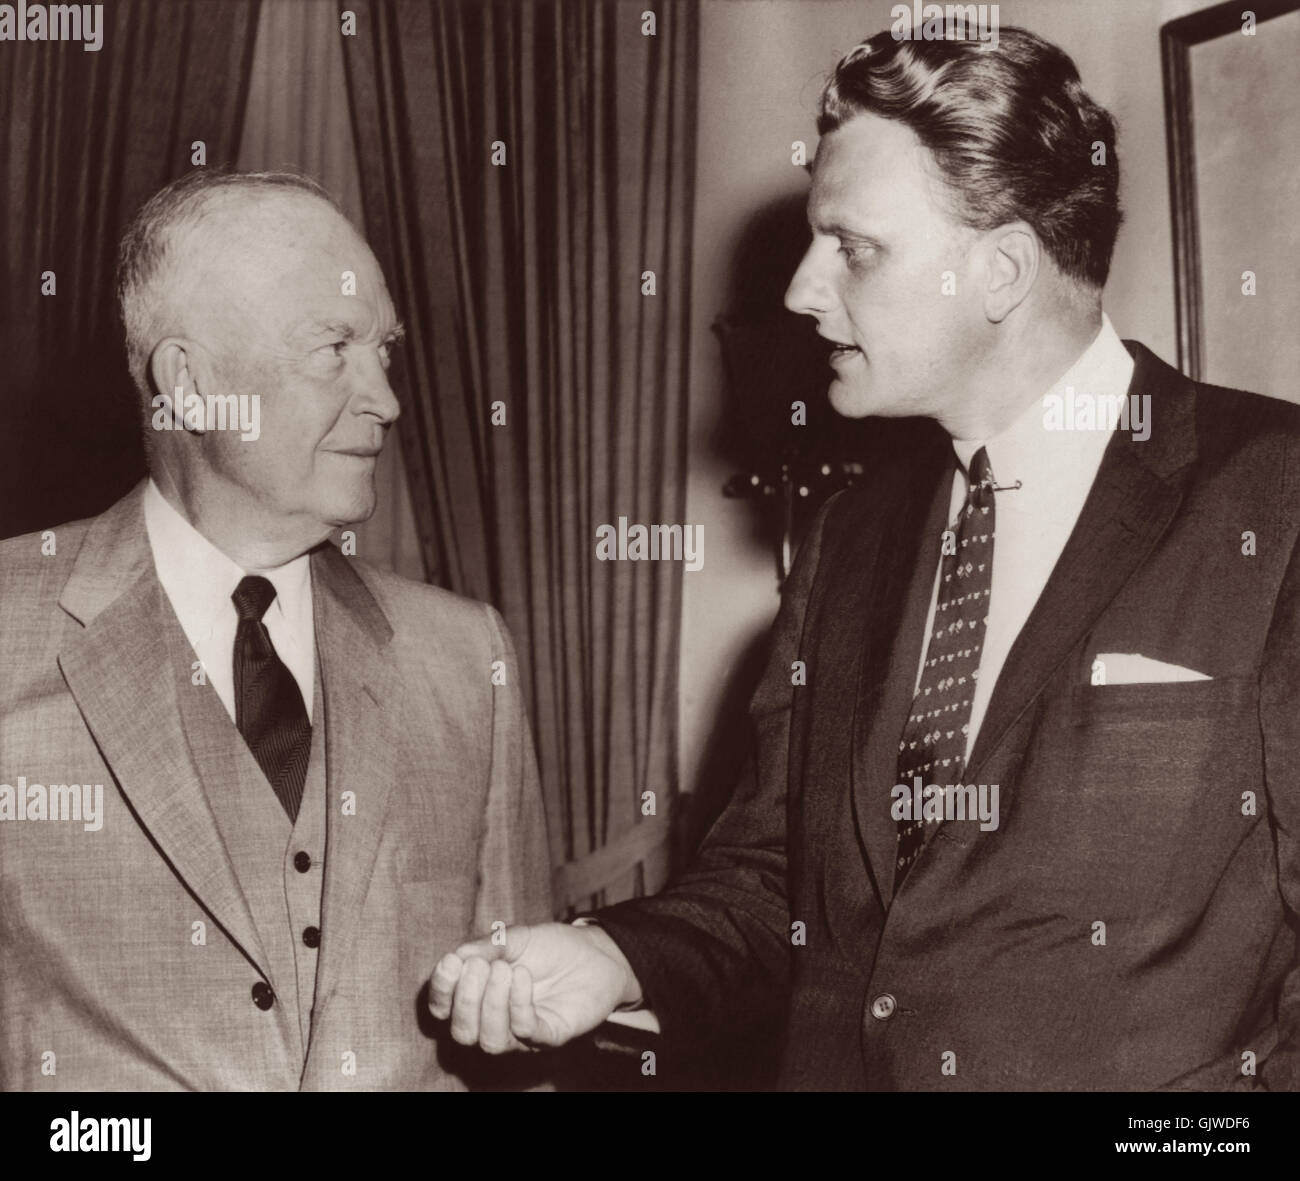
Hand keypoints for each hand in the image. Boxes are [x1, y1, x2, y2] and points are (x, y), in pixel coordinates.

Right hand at [427, 921, 641, 1053]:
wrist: (595, 952)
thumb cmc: (550, 947)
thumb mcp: (516, 937)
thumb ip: (487, 946)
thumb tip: (456, 956)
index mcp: (479, 997)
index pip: (445, 1009)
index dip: (441, 991)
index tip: (449, 962)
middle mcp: (496, 1021)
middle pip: (463, 1033)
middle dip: (466, 999)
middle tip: (480, 966)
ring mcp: (522, 1033)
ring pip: (490, 1042)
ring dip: (491, 1005)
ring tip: (504, 970)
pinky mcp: (550, 1035)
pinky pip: (526, 1032)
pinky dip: (519, 1005)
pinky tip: (523, 976)